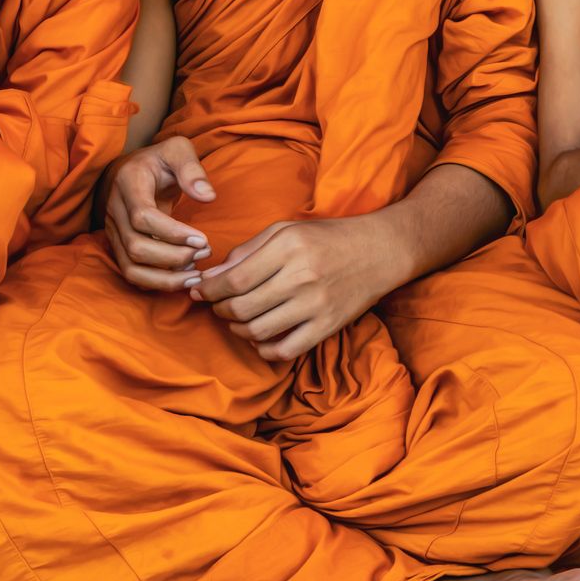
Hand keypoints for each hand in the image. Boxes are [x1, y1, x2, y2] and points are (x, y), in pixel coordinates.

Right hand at [102, 137, 215, 290]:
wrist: (133, 170)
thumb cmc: (159, 161)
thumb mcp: (177, 150)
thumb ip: (192, 170)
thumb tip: (208, 196)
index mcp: (128, 182)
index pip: (142, 216)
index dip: (172, 233)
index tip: (202, 239)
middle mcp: (115, 209)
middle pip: (136, 247)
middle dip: (173, 257)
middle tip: (204, 253)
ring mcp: (113, 231)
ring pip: (131, 267)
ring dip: (165, 278)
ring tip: (196, 274)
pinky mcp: (118, 246)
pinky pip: (132, 274)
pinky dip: (157, 283)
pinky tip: (183, 278)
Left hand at [188, 216, 395, 362]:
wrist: (379, 251)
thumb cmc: (328, 237)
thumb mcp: (286, 230)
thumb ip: (249, 250)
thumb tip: (214, 274)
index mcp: (288, 247)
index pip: (235, 279)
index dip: (210, 290)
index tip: (199, 291)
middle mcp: (301, 277)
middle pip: (242, 307)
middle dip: (220, 310)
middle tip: (216, 306)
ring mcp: (316, 305)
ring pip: (258, 331)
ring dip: (238, 329)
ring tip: (236, 319)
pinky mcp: (327, 327)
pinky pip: (285, 350)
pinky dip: (264, 349)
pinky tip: (260, 338)